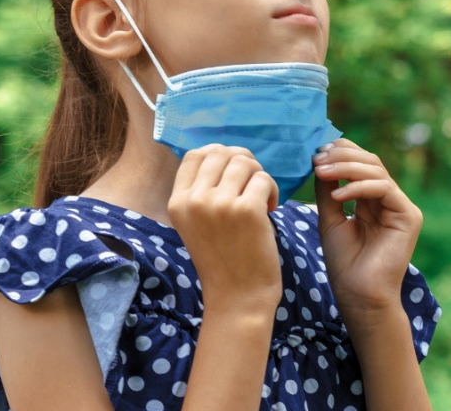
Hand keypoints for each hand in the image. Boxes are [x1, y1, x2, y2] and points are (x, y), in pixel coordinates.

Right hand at [168, 144, 281, 313]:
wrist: (237, 297)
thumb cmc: (223, 260)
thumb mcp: (198, 224)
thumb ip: (204, 192)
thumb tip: (227, 154)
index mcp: (178, 202)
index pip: (195, 155)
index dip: (220, 154)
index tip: (236, 171)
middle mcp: (194, 200)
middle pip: (221, 153)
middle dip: (244, 163)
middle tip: (254, 185)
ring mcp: (219, 204)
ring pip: (244, 163)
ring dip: (260, 176)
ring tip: (262, 199)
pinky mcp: (246, 210)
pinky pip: (263, 179)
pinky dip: (272, 190)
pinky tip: (271, 209)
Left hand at [312, 138, 422, 329]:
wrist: (359, 297)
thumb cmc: (345, 264)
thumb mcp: (330, 219)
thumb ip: (328, 189)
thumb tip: (320, 159)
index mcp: (373, 200)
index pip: (361, 163)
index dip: (341, 152)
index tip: (315, 153)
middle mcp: (390, 200)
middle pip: (371, 161)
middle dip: (342, 156)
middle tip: (317, 159)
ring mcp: (402, 207)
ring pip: (377, 171)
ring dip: (346, 168)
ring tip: (321, 172)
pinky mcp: (409, 217)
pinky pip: (384, 189)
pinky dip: (358, 188)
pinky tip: (337, 196)